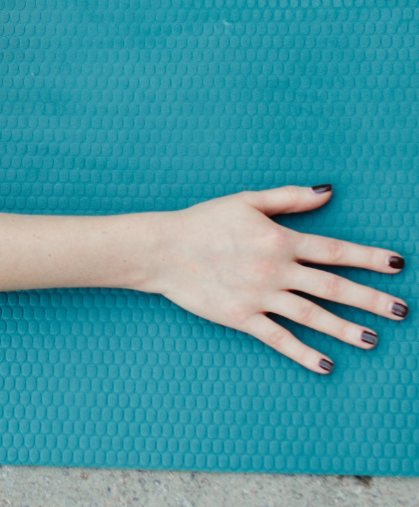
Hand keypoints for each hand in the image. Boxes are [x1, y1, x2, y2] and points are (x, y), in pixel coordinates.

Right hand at [140, 185, 406, 372]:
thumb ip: (289, 198)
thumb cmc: (203, 221)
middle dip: (370, 299)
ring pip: (312, 316)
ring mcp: (259, 296)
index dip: (368, 257)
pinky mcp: (240, 316)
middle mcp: (275, 270)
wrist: (162, 249)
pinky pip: (278, 338)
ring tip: (373, 340)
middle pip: (332, 287)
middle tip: (402, 310)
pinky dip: (303, 352)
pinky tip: (326, 365)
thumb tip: (327, 192)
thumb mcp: (246, 201)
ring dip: (345, 329)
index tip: (398, 265)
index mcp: (279, 240)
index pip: (335, 251)